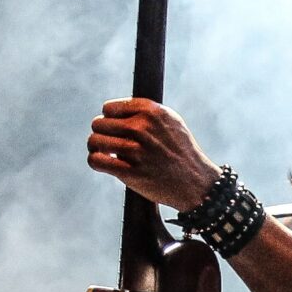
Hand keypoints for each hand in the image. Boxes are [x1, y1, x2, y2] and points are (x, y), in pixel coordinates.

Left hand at [87, 98, 220, 210]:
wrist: (196, 182)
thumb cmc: (182, 151)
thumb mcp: (171, 121)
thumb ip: (146, 112)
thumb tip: (115, 109)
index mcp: (150, 111)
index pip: (108, 108)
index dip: (110, 119)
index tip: (116, 129)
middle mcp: (142, 128)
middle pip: (99, 124)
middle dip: (102, 134)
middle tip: (110, 143)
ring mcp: (135, 151)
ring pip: (94, 141)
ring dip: (96, 147)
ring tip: (105, 152)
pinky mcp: (130, 172)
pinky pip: (96, 161)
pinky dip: (95, 161)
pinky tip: (103, 163)